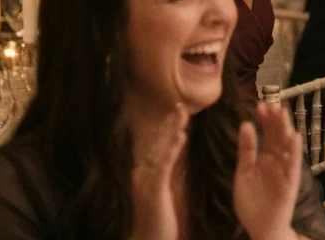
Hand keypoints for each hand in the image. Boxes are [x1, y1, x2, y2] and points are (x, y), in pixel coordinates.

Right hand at [129, 104, 187, 239]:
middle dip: (169, 123)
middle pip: (156, 143)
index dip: (166, 128)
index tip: (177, 111)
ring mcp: (145, 181)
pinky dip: (171, 149)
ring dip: (171, 130)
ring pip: (159, 150)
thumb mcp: (160, 191)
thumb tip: (171, 155)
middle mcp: (141, 174)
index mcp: (144, 173)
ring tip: (182, 113)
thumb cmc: (156, 220)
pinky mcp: (153, 191)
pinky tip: (180, 136)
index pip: (156, 146)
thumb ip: (163, 172)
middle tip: (181, 104)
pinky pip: (163, 166)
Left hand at [233, 101, 302, 239]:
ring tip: (282, 112)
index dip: (264, 119)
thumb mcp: (243, 173)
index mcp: (265, 158)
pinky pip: (293, 164)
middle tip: (270, 103)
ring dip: (285, 129)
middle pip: (278, 135)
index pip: (267, 133)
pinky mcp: (290, 182)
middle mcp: (277, 161)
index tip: (259, 104)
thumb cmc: (251, 202)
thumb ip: (246, 150)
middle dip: (275, 119)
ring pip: (287, 145)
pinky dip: (294, 151)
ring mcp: (284, 170)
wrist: (260, 227)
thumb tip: (245, 124)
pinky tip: (294, 137)